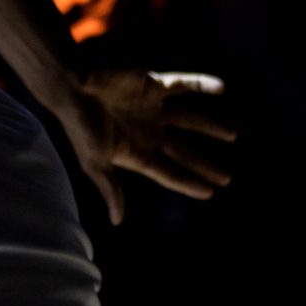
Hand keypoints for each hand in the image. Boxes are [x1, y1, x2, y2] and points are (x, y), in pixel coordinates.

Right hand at [53, 67, 236, 226]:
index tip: (211, 193)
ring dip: (211, 127)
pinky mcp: (153, 84)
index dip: (189, 183)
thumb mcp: (95, 161)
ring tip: (233, 135)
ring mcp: (151, 108)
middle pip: (183, 152)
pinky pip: (184, 85)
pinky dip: (202, 85)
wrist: (73, 83)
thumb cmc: (80, 124)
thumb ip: (110, 189)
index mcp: (135, 153)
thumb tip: (117, 222)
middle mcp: (146, 132)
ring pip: (189, 120)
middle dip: (203, 164)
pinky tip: (221, 88)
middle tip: (227, 178)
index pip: (168, 173)